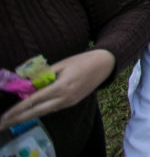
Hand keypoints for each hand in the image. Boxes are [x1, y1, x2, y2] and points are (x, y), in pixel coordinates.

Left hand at [0, 49, 114, 129]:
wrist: (104, 65)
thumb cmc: (82, 60)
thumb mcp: (61, 64)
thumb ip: (43, 75)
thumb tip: (27, 85)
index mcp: (61, 87)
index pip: (34, 100)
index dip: (18, 108)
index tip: (5, 115)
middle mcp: (65, 98)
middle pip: (37, 112)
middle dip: (19, 118)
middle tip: (3, 124)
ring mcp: (69, 102)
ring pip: (44, 111)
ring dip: (28, 115)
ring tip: (13, 119)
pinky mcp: (72, 103)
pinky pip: (52, 108)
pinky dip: (40, 110)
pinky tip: (32, 110)